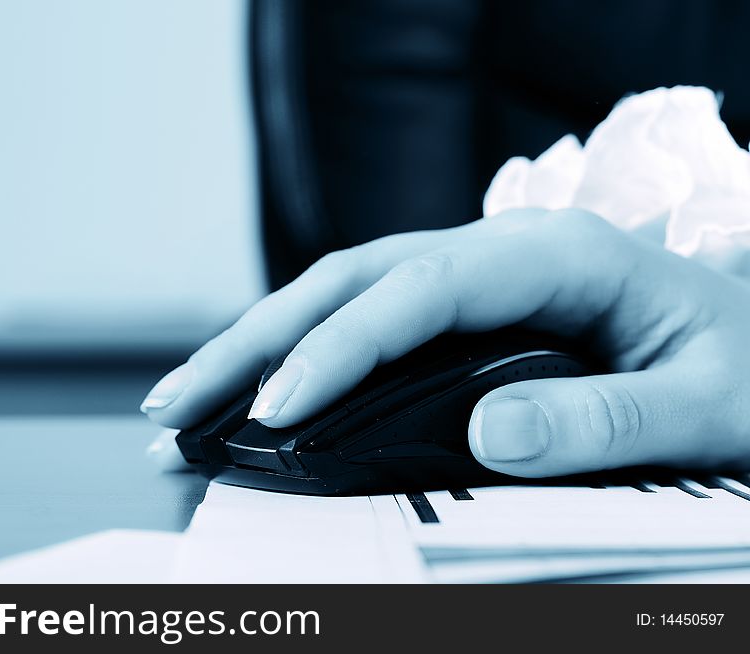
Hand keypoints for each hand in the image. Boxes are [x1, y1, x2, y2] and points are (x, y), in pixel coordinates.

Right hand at [142, 209, 749, 477]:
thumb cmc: (742, 367)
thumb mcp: (707, 401)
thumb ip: (609, 420)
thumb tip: (488, 436)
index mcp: (553, 256)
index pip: (417, 289)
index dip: (336, 347)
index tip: (275, 410)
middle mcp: (494, 254)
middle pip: (348, 280)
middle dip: (253, 342)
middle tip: (175, 405)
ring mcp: (468, 280)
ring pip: (339, 297)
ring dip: (254, 347)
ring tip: (183, 402)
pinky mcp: (455, 315)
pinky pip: (361, 324)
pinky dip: (298, 358)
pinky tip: (254, 391)